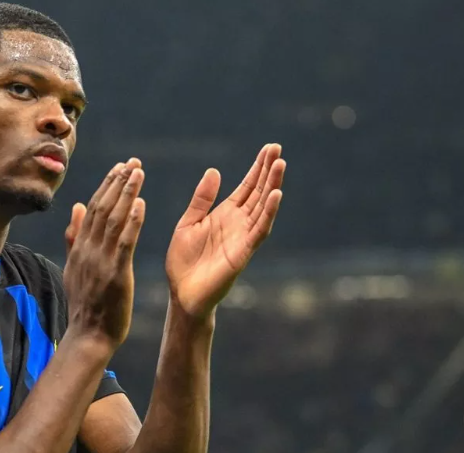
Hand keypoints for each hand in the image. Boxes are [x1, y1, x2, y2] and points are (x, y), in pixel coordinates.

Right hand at [63, 158, 145, 347]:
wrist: (88, 336)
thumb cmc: (86, 304)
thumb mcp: (74, 268)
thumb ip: (75, 237)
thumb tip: (78, 206)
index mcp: (80, 247)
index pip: (94, 208)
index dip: (107, 185)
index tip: (120, 166)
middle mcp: (88, 250)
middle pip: (103, 208)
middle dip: (118, 182)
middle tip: (133, 161)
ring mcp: (101, 261)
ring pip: (113, 220)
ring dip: (126, 193)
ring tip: (138, 172)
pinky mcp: (116, 274)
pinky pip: (124, 243)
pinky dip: (132, 222)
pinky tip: (140, 204)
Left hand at [166, 144, 285, 317]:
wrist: (182, 293)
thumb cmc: (184, 262)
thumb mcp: (188, 223)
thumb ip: (202, 199)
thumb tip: (214, 170)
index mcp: (225, 214)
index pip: (247, 187)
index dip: (257, 168)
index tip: (270, 148)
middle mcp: (238, 223)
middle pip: (258, 192)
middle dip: (268, 171)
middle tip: (277, 148)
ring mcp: (243, 237)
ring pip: (262, 207)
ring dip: (272, 186)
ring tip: (280, 164)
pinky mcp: (243, 252)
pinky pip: (259, 230)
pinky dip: (268, 212)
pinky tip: (275, 195)